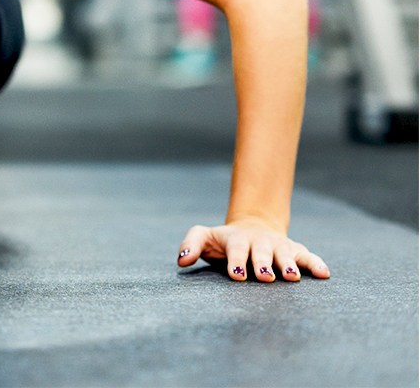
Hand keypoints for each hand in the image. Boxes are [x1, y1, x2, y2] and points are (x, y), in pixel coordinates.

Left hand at [176, 220, 329, 281]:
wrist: (251, 228)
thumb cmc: (223, 241)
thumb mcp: (204, 237)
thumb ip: (190, 244)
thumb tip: (182, 261)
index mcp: (237, 239)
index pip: (236, 249)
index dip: (237, 261)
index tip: (237, 276)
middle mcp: (260, 241)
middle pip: (262, 251)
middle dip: (264, 263)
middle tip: (265, 276)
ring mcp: (278, 245)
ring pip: (286, 253)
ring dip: (289, 264)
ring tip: (292, 277)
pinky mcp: (295, 250)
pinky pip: (307, 256)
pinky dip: (315, 264)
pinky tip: (324, 274)